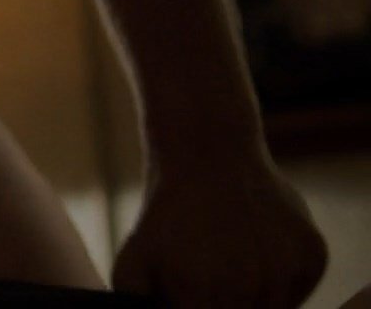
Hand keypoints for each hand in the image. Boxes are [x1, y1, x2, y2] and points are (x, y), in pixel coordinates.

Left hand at [112, 157, 327, 306]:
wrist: (206, 153)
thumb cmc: (166, 212)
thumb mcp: (133, 260)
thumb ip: (138, 302)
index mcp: (201, 293)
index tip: (194, 295)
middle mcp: (250, 287)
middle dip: (226, 304)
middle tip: (211, 277)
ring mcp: (286, 272)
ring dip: (256, 298)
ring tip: (231, 263)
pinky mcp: (313, 255)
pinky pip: (300, 289)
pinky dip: (283, 282)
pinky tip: (258, 251)